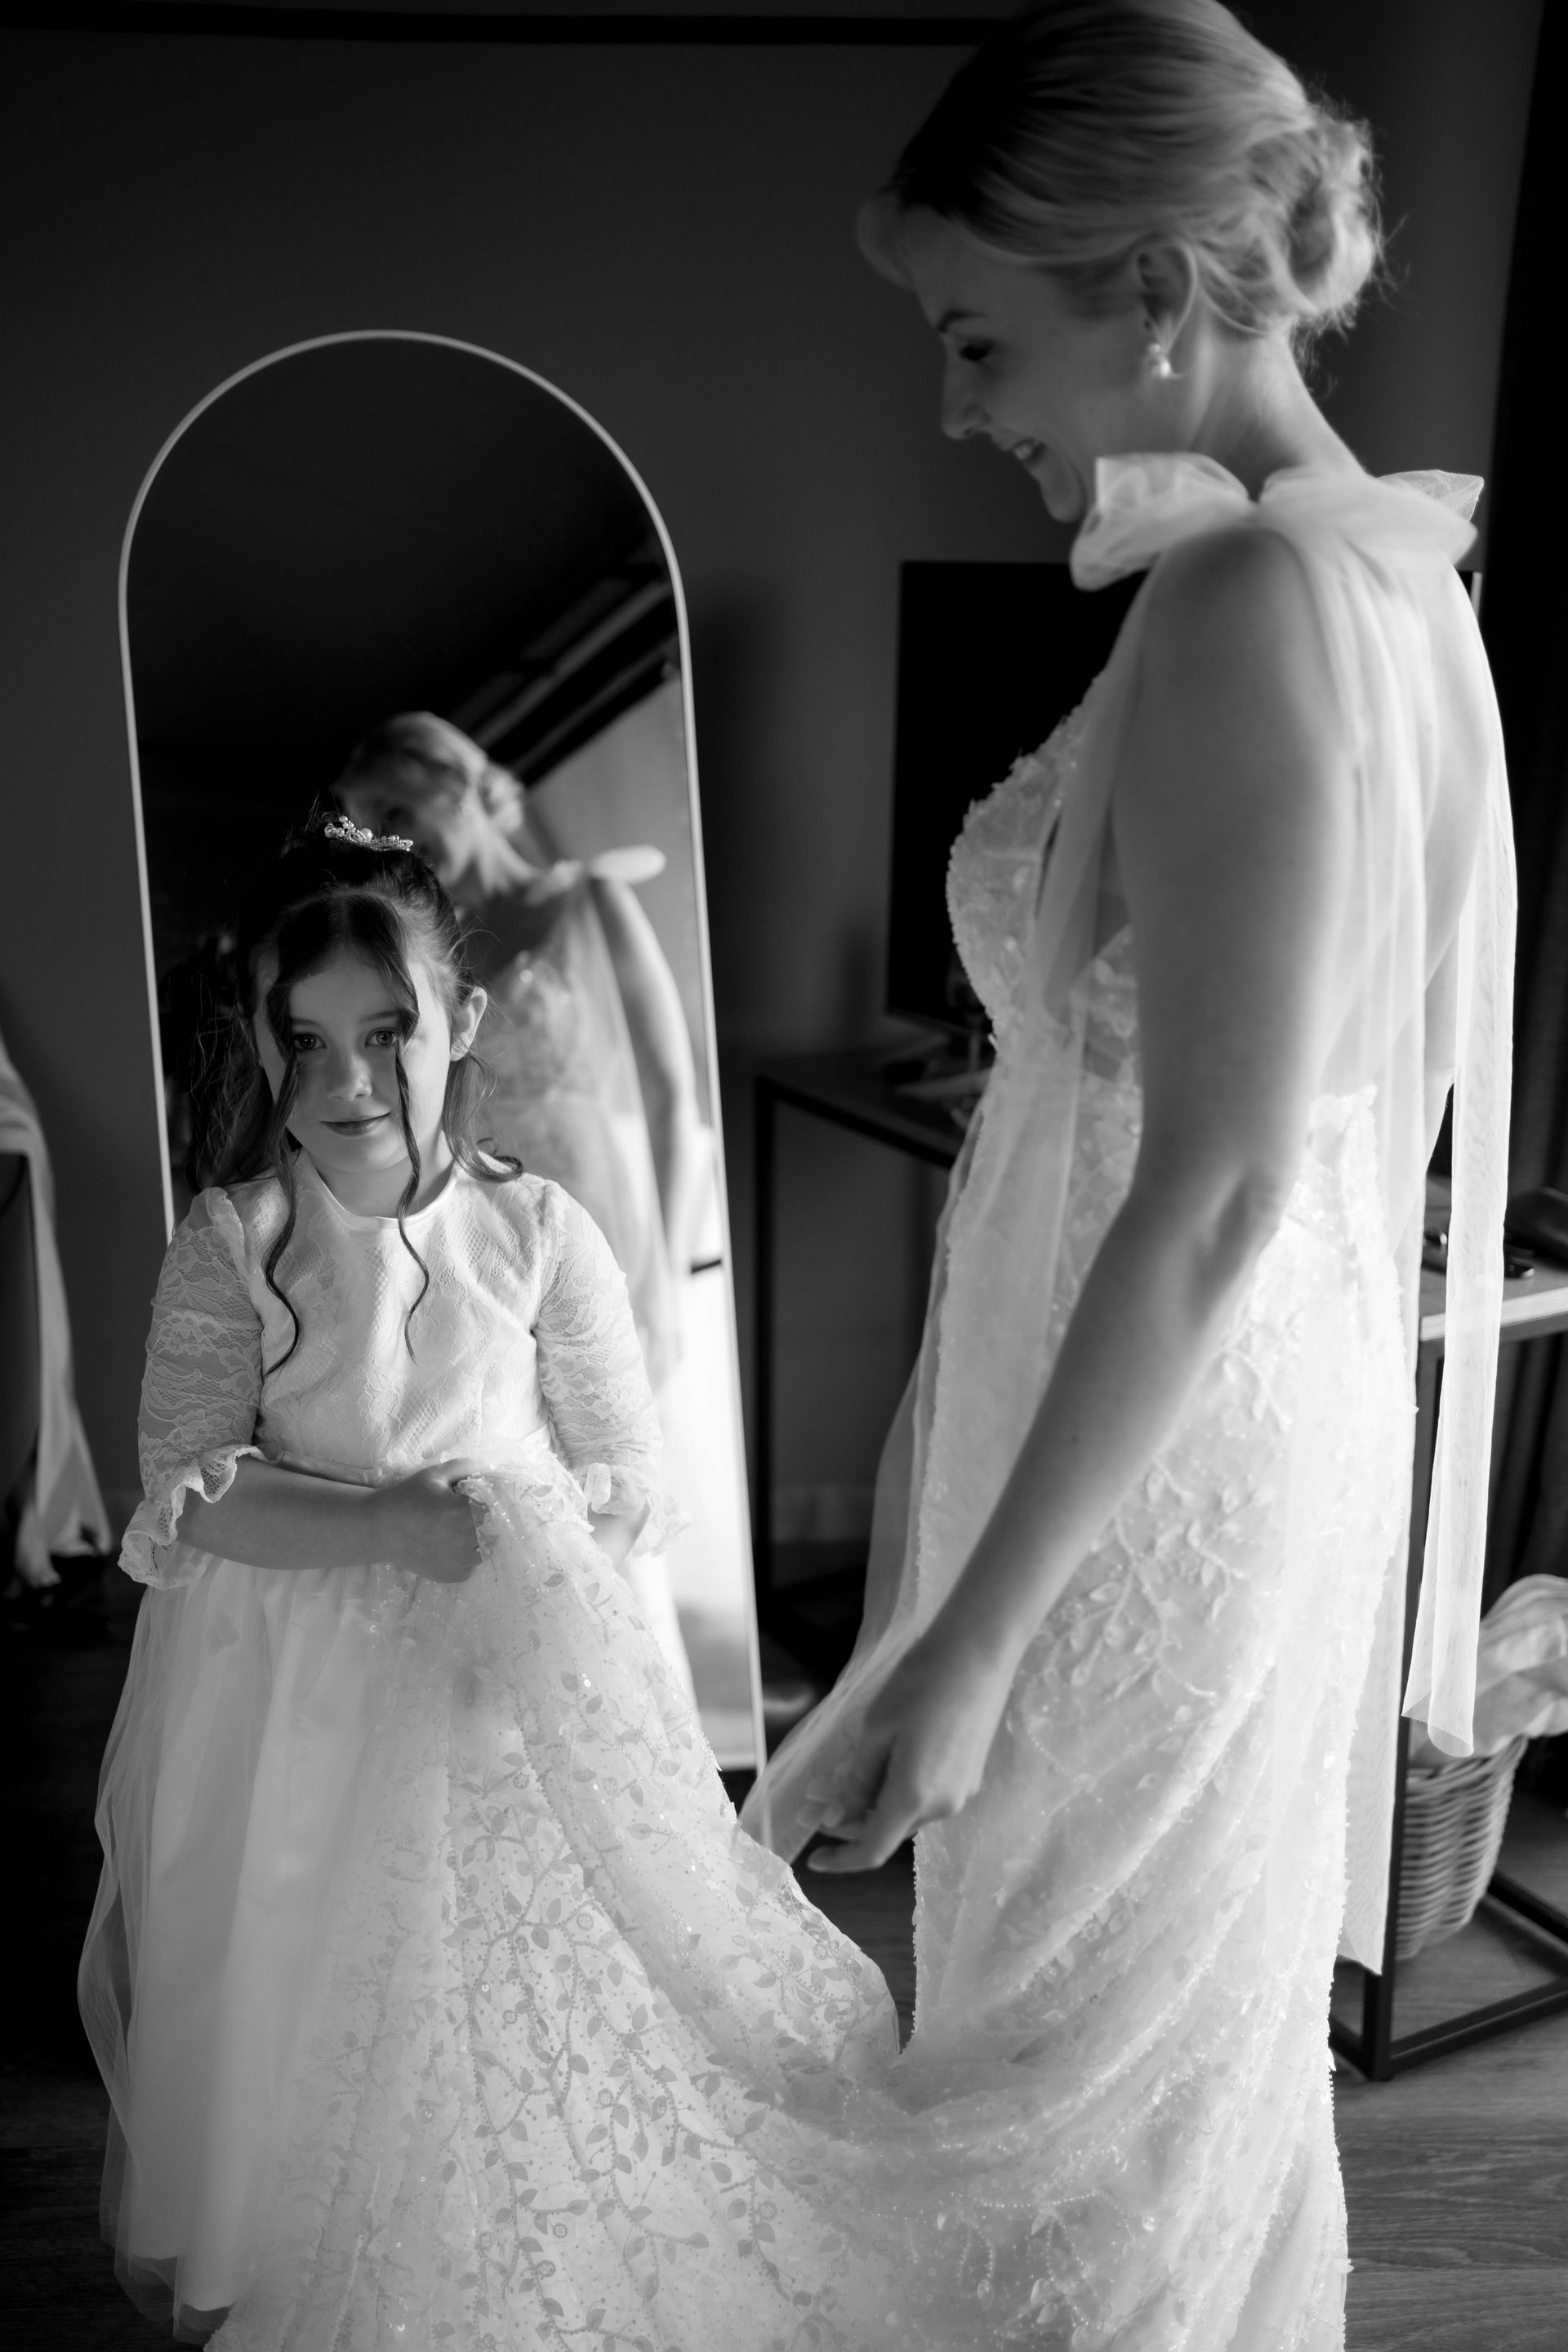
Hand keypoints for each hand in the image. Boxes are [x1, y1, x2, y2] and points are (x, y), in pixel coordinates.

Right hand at [375, 1458, 486, 1583]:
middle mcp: (465, 1539)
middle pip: (494, 1530)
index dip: (492, 1502)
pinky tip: (450, 1547)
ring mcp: (459, 1561)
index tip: (481, 1499)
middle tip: (469, 1515)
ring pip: (485, 1551)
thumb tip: (485, 1469)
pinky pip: (470, 1567)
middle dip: (486, 1521)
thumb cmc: (408, 1497)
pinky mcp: (451, 1575)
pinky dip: (465, 1558)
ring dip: (478, 1541)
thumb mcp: (434, 1474)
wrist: (381, 1528)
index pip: (497, 1507)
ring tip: (459, 1531)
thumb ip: (463, 1467)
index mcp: (463, 1511)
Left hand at [806, 1626, 1016, 1874]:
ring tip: (842, 1774)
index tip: (813, 1858)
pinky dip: (898, 1789)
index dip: (841, 1860)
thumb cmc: (920, 1684)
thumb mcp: (876, 1730)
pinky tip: (881, 1762)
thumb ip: (857, 1781)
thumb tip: (837, 1818)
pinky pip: (926, 1795)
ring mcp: (961, 1791)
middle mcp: (943, 1806)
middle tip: (815, 1796)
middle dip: (850, 1820)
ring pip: (906, 1811)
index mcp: (915, 1797)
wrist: (979, 1652)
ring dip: (873, 1802)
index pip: (872, 1850)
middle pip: (888, 1830)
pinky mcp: (969, 1775)